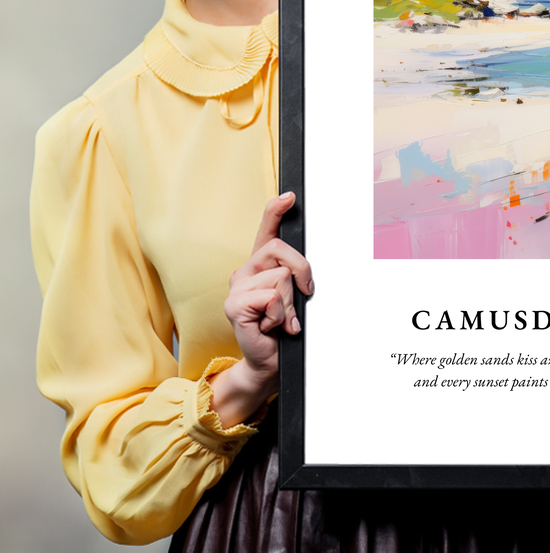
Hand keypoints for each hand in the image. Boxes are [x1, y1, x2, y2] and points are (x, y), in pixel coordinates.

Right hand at [209, 192, 313, 426]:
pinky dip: (280, 315)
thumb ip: (295, 277)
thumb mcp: (294, 297)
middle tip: (303, 296)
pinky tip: (271, 326)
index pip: (266, 230)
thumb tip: (305, 269)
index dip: (276, 210)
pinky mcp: (234, 305)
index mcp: (260, 265)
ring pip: (281, 277)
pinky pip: (271, 297)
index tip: (290, 196)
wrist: (269, 361)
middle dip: (302, 272)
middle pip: (281, 250)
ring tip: (281, 319)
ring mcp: (236, 287)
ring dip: (290, 303)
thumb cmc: (283, 328)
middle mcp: (245, 271)